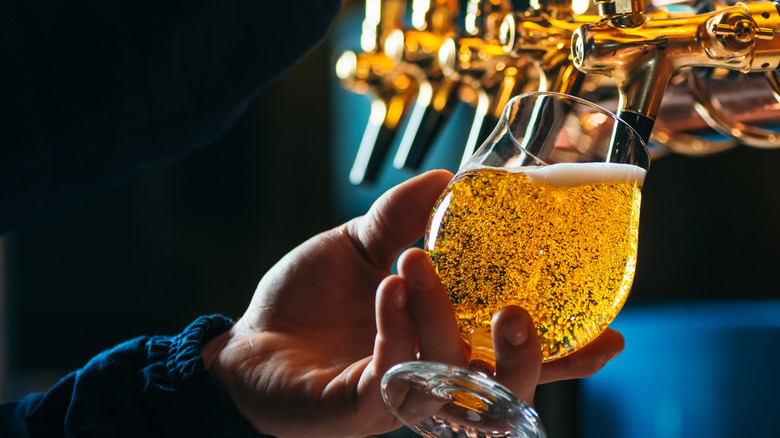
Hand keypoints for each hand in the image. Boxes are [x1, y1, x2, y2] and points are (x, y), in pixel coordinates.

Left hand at [202, 170, 623, 437]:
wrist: (250, 343)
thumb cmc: (312, 300)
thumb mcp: (361, 246)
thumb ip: (403, 217)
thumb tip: (448, 178)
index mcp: (451, 341)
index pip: (519, 355)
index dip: (570, 351)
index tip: (615, 332)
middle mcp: (437, 376)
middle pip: (507, 388)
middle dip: (528, 354)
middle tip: (519, 309)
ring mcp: (404, 396)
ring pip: (455, 380)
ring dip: (445, 318)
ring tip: (417, 264)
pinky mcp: (365, 407)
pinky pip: (398, 373)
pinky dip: (399, 326)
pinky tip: (388, 287)